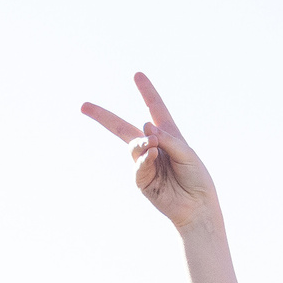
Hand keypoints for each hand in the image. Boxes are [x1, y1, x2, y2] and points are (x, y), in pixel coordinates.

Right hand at [82, 73, 222, 234]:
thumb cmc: (197, 179)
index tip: (137, 75)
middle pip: (123, 128)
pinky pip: (138, 166)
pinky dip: (144, 159)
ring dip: (142, 144)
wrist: (198, 207)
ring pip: (133, 146)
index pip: (155, 109)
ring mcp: (145, 164)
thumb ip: (168, 139)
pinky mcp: (142, 181)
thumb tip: (145, 127)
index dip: (147, 92)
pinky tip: (153, 155)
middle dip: (103, 117)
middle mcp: (153, 147)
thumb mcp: (188, 154)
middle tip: (84, 106)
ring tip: (153, 146)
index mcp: (168, 136)